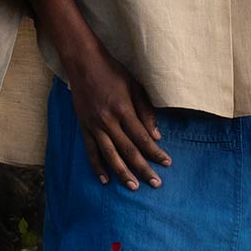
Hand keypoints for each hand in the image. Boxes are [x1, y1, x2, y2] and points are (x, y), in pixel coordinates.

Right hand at [68, 53, 170, 188]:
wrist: (83, 63)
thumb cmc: (113, 72)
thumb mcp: (135, 86)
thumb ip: (146, 112)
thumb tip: (156, 136)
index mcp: (123, 109)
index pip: (143, 138)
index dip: (155, 152)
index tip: (167, 163)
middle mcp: (108, 121)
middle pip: (128, 150)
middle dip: (143, 168)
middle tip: (156, 183)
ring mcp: (94, 125)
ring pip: (110, 155)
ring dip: (122, 173)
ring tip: (133, 186)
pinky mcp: (83, 127)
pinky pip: (90, 151)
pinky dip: (97, 166)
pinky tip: (105, 179)